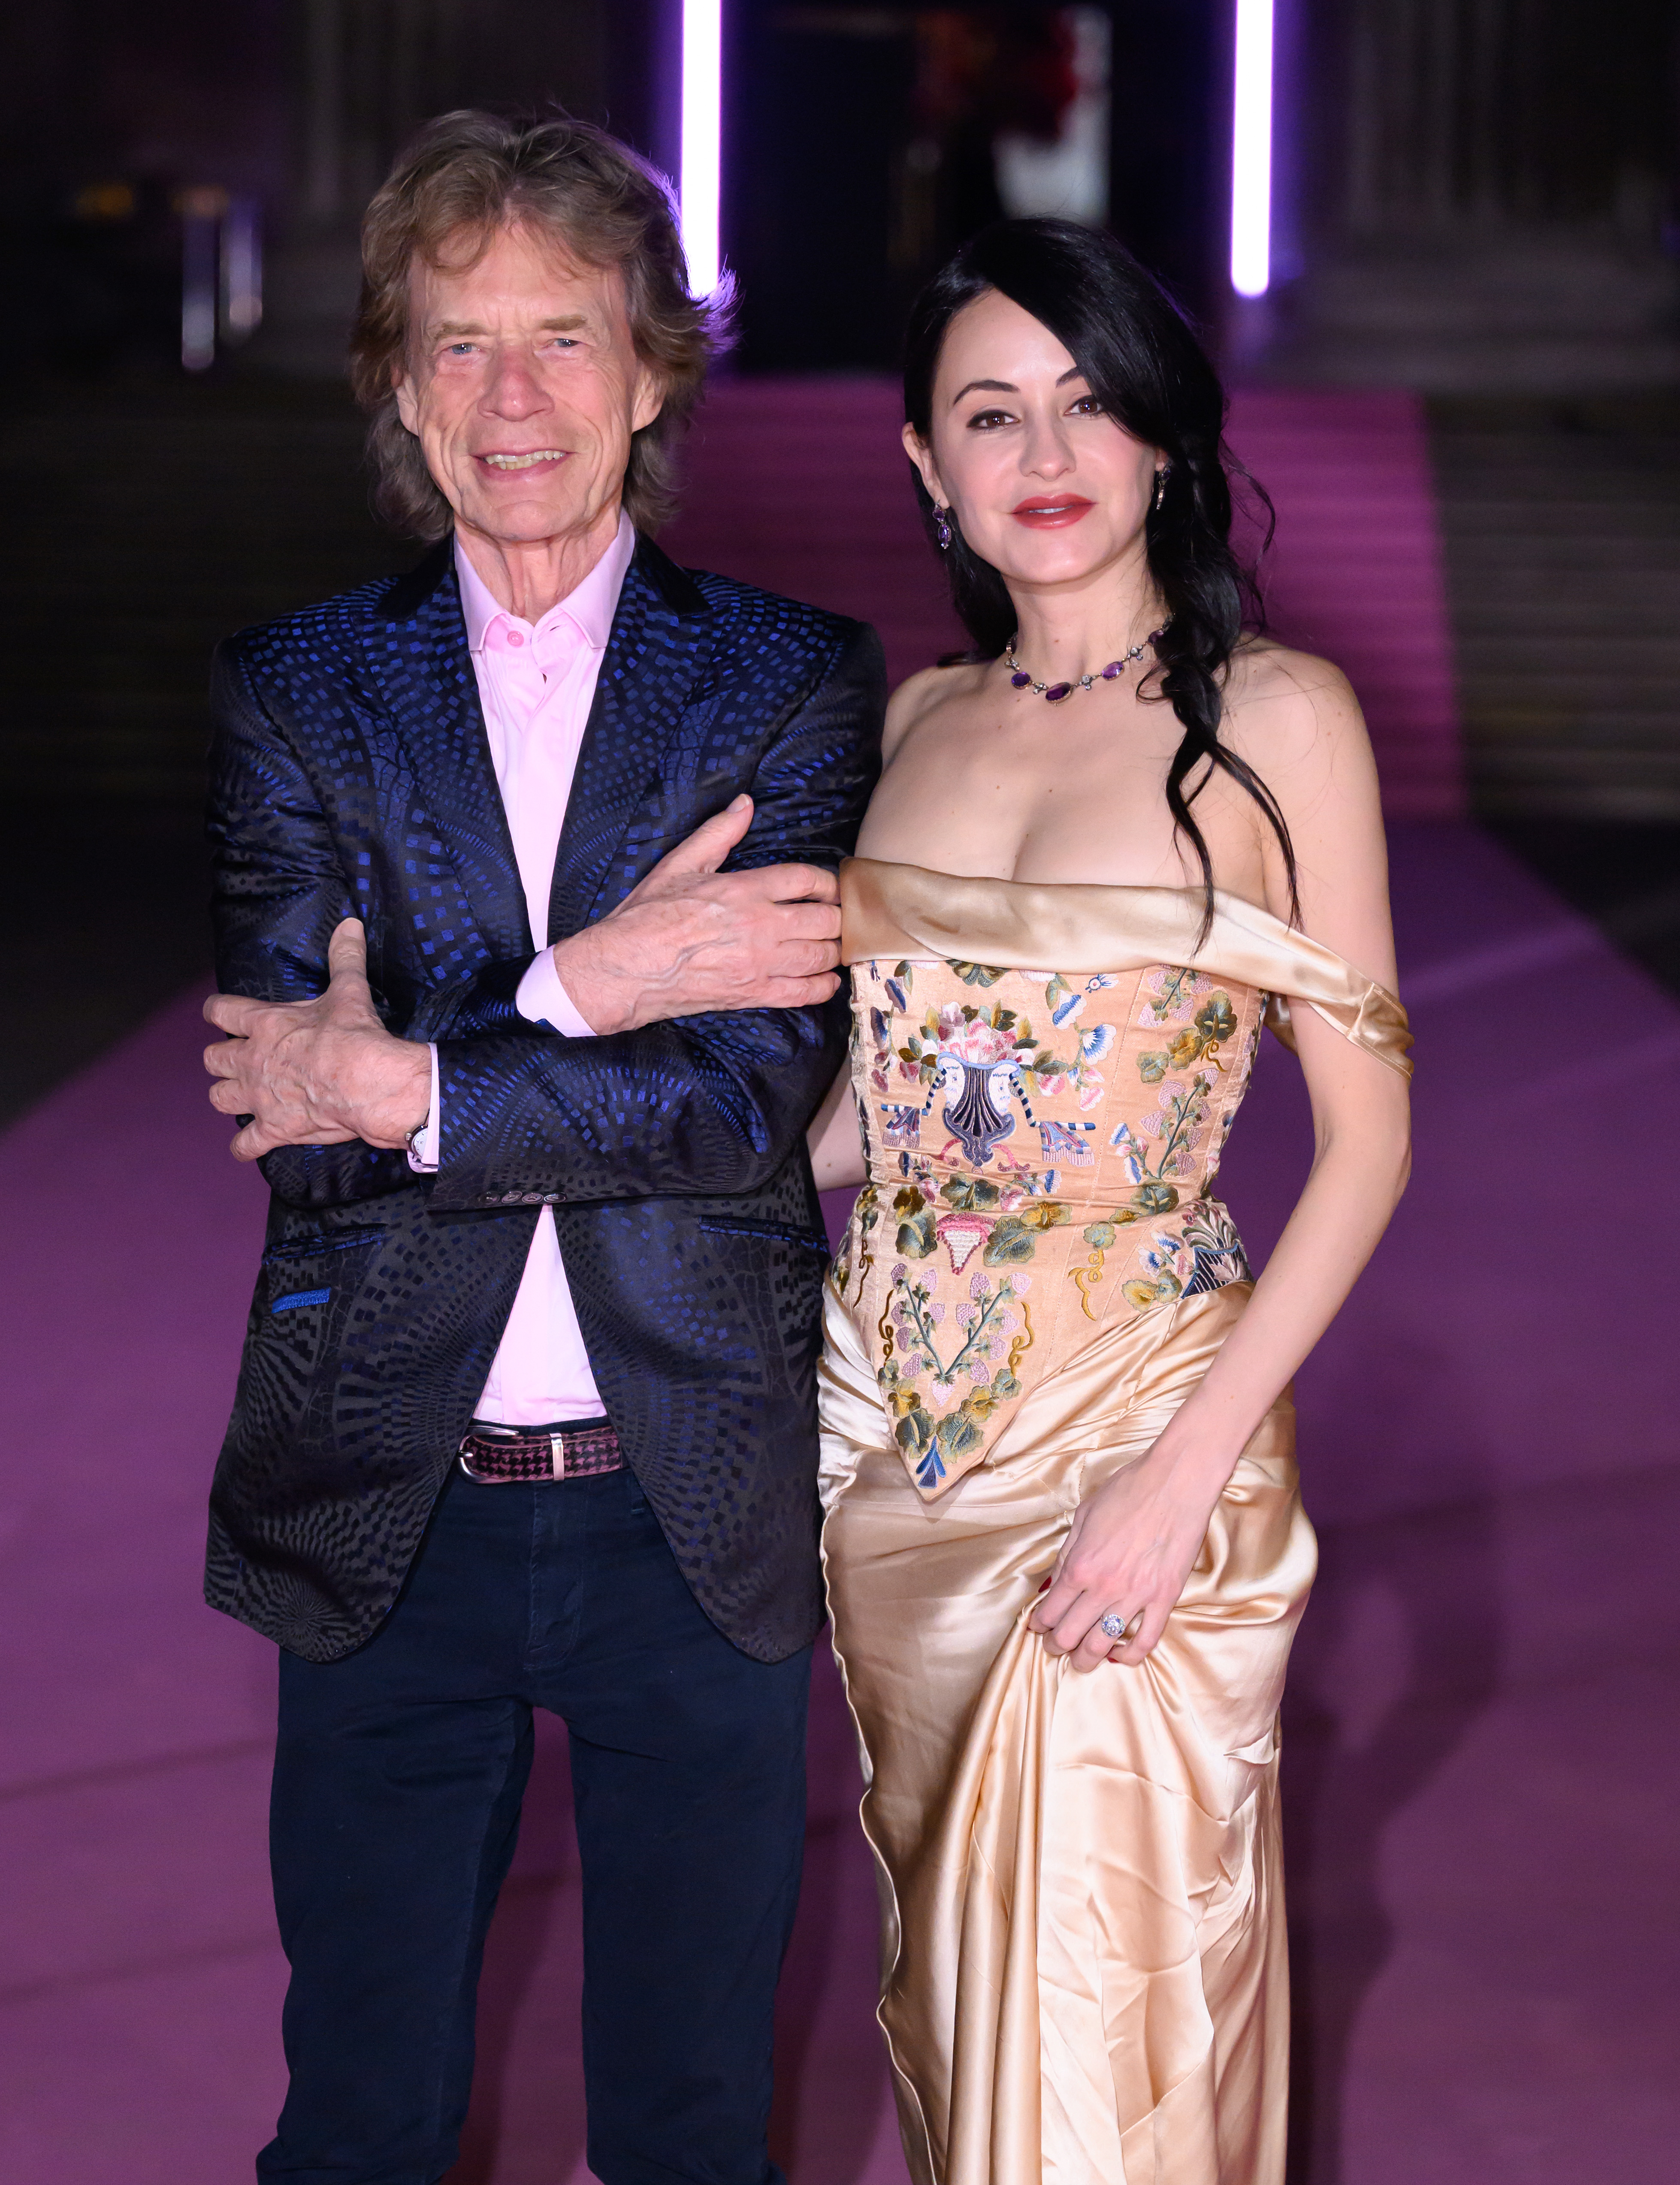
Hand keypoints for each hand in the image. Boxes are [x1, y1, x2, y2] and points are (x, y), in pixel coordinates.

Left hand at [203, 918, 431, 1161]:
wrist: (367, 1082)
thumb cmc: (354, 1035)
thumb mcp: (349, 990)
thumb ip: (344, 957)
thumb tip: (349, 924)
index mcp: (265, 1023)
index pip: (221, 1011)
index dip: (216, 1011)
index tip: (217, 1013)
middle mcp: (252, 1060)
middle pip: (214, 1059)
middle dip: (221, 1058)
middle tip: (237, 1058)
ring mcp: (259, 1097)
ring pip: (220, 1098)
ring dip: (227, 1096)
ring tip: (240, 1095)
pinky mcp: (274, 1128)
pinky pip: (246, 1144)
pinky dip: (245, 1146)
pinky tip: (247, 1146)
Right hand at [552, 794, 842, 1033]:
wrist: (624, 968)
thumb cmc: (647, 915)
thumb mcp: (680, 863)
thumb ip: (718, 833)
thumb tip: (745, 803)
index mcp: (745, 889)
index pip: (806, 880)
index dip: (827, 883)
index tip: (829, 888)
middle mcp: (761, 927)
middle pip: (825, 920)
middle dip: (836, 917)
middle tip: (835, 916)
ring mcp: (760, 964)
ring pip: (820, 956)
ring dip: (833, 949)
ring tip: (831, 944)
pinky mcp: (754, 994)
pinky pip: (804, 993)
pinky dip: (822, 986)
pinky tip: (825, 979)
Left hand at [1028, 1439, 1229, 1669]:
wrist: (1175, 1482)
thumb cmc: (1128, 1490)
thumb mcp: (1084, 1516)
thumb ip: (1067, 1553)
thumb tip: (1053, 1584)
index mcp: (1080, 1564)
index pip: (1050, 1610)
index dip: (1039, 1625)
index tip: (1037, 1628)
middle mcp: (1104, 1586)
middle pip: (1070, 1635)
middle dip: (1056, 1646)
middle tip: (1055, 1647)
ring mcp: (1137, 1595)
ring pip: (1103, 1645)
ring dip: (1087, 1659)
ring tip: (1082, 1660)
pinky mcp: (1165, 1599)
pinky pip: (1146, 1641)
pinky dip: (1130, 1656)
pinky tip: (1119, 1655)